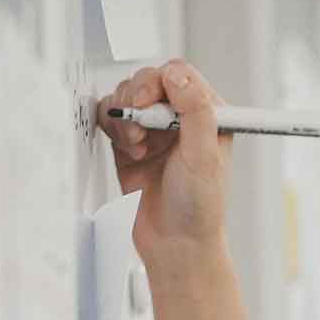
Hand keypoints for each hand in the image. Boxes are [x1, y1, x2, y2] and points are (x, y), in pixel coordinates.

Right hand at [94, 58, 232, 263]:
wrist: (174, 243)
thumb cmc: (198, 207)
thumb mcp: (204, 156)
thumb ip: (195, 112)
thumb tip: (178, 75)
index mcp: (208, 115)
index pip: (180, 75)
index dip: (159, 82)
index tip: (147, 104)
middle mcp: (180, 119)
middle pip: (148, 81)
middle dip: (137, 100)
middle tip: (139, 129)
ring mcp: (154, 130)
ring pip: (126, 97)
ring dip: (125, 118)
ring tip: (137, 146)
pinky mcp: (130, 144)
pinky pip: (111, 117)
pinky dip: (113, 128)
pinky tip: (129, 151)